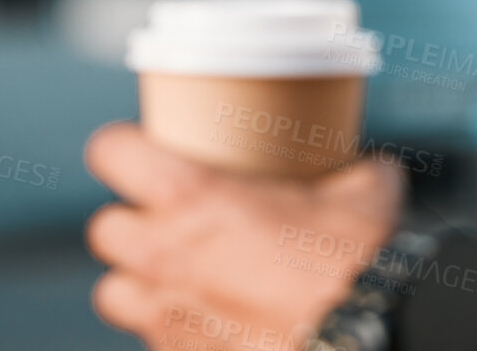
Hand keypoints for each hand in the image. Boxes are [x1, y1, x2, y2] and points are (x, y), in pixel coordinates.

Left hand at [85, 122, 405, 349]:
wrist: (364, 341)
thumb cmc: (356, 262)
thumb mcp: (362, 191)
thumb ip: (351, 170)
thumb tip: (372, 166)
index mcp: (192, 194)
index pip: (110, 151)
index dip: (121, 146)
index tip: (140, 149)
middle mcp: (164, 255)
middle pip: (104, 229)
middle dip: (130, 223)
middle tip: (167, 218)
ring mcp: (168, 317)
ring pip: (114, 294)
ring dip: (139, 282)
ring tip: (178, 276)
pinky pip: (156, 341)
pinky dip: (176, 330)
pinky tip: (215, 323)